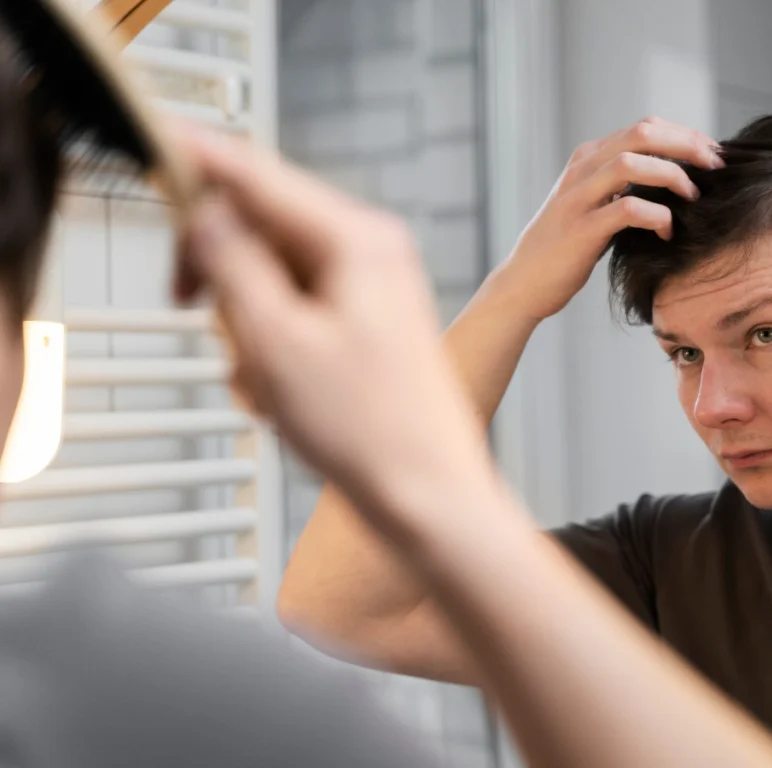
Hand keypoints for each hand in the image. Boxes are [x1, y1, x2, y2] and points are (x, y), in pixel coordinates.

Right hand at [172, 127, 494, 524]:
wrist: (426, 493)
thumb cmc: (371, 429)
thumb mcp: (276, 340)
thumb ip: (232, 264)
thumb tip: (204, 212)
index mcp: (357, 240)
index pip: (259, 176)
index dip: (199, 164)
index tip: (156, 151)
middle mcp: (370, 253)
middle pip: (262, 226)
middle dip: (223, 272)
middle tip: (191, 303)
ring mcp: (370, 289)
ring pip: (271, 276)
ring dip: (248, 324)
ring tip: (264, 375)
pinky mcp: (364, 324)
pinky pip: (294, 313)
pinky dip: (273, 347)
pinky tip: (282, 392)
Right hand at [494, 116, 722, 321]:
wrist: (523, 284)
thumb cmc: (566, 249)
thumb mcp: (593, 206)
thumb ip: (623, 188)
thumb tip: (675, 179)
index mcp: (588, 159)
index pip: (645, 127)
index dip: (685, 136)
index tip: (712, 155)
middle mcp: (582, 170)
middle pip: (642, 133)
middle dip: (687, 145)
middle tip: (716, 167)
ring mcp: (578, 198)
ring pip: (633, 163)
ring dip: (673, 176)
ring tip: (694, 198)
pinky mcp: (580, 230)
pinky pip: (627, 209)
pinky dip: (657, 216)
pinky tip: (667, 232)